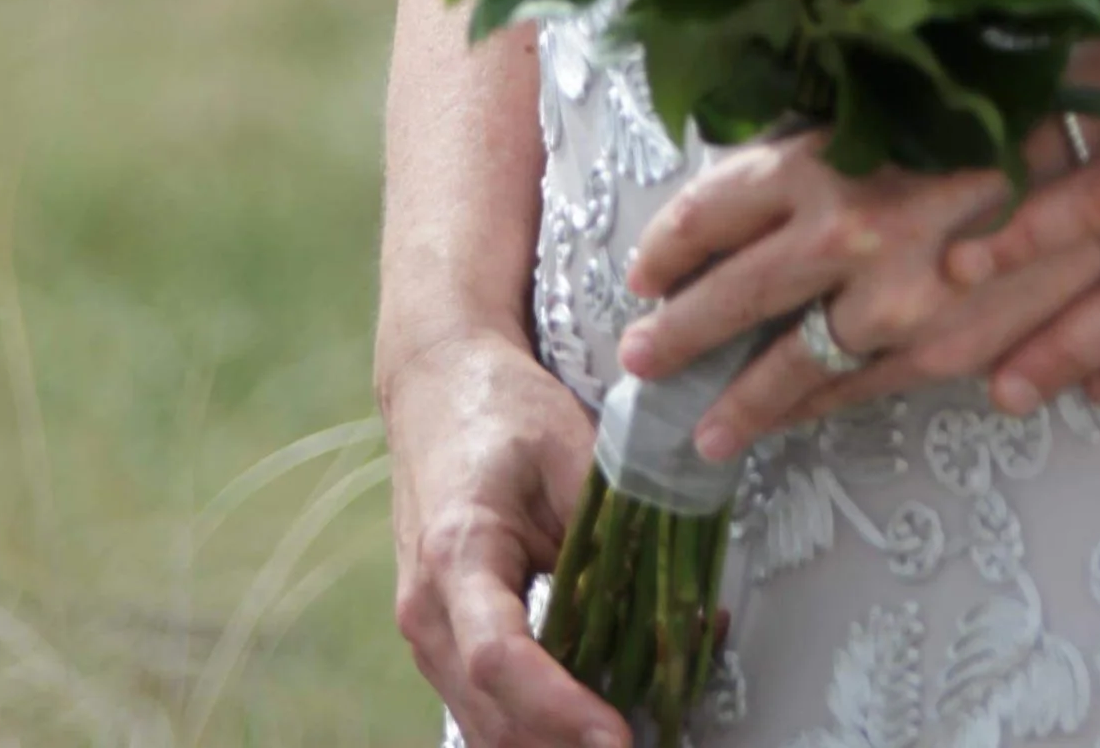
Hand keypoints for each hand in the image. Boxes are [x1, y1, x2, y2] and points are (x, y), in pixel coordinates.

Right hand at [381, 322, 621, 747]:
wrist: (439, 387)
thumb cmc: (500, 408)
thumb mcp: (570, 446)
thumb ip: (611, 528)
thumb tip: (672, 605)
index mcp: (457, 551)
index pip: (499, 657)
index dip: (560, 708)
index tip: (617, 735)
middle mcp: (427, 609)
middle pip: (492, 714)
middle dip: (566, 745)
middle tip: (644, 740)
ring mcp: (426, 634)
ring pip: (485, 726)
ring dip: (552, 744)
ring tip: (629, 730)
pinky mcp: (442, 641)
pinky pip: (484, 707)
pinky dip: (536, 725)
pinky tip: (593, 714)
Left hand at [618, 137, 1065, 457]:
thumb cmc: (1020, 101)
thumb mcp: (911, 95)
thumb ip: (843, 135)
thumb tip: (783, 166)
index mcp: (828, 154)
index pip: (714, 206)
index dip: (670, 242)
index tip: (646, 267)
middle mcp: (843, 233)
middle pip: (730, 295)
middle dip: (677, 333)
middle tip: (639, 359)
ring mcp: (891, 305)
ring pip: (788, 368)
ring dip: (738, 401)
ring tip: (702, 430)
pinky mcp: (942, 352)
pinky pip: (860, 390)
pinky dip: (819, 407)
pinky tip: (797, 418)